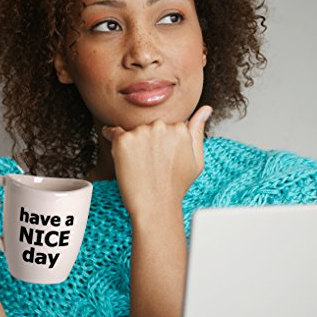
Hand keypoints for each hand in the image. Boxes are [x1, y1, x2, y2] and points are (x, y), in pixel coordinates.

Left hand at [101, 106, 212, 222]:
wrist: (156, 207)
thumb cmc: (176, 187)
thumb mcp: (196, 160)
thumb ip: (198, 130)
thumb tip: (205, 109)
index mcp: (179, 128)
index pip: (167, 126)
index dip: (163, 144)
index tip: (161, 159)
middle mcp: (161, 126)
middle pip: (150, 126)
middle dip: (148, 141)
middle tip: (150, 164)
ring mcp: (141, 132)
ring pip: (133, 131)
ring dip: (133, 143)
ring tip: (139, 166)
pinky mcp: (123, 140)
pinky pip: (112, 132)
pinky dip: (111, 137)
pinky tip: (117, 150)